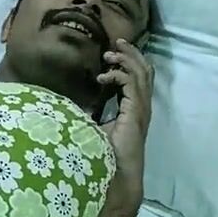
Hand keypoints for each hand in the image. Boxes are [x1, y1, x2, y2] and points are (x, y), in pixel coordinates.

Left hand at [98, 39, 152, 193]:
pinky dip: (119, 75)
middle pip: (144, 70)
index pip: (139, 77)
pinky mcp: (136, 112)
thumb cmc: (106, 155)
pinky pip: (131, 84)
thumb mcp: (96, 128)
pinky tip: (104, 76)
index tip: (111, 53)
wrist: (118, 173)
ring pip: (141, 73)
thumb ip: (92, 114)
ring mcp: (141, 109)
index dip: (129, 62)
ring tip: (110, 53)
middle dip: (131, 53)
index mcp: (135, 108)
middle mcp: (142, 106)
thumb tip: (73, 104)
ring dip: (126, 60)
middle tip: (117, 42)